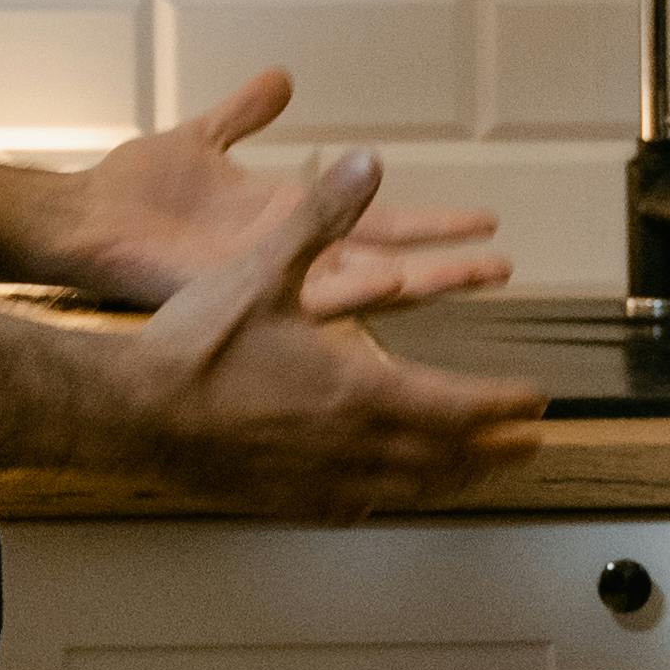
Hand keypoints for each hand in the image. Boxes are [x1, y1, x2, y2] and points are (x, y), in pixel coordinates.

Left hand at [52, 72, 508, 320]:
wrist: (83, 217)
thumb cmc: (133, 189)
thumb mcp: (202, 137)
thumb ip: (245, 113)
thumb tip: (282, 77)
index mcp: (287, 220)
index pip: (376, 222)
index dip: (430, 223)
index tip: (485, 220)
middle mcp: (289, 255)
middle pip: (387, 260)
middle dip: (446, 264)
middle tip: (505, 266)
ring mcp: (269, 278)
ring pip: (362, 285)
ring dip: (418, 280)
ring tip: (473, 275)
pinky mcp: (241, 289)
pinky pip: (306, 296)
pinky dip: (350, 292)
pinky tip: (392, 283)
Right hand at [104, 153, 545, 518]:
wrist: (134, 412)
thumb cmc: (198, 342)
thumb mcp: (264, 265)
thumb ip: (323, 213)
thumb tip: (368, 162)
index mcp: (360, 388)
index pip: (458, 405)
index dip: (503, 403)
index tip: (534, 399)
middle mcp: (353, 444)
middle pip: (447, 456)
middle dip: (496, 449)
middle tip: (531, 443)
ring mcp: (321, 479)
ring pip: (409, 488)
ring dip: (454, 479)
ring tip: (480, 472)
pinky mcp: (287, 499)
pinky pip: (357, 507)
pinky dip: (389, 499)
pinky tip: (387, 495)